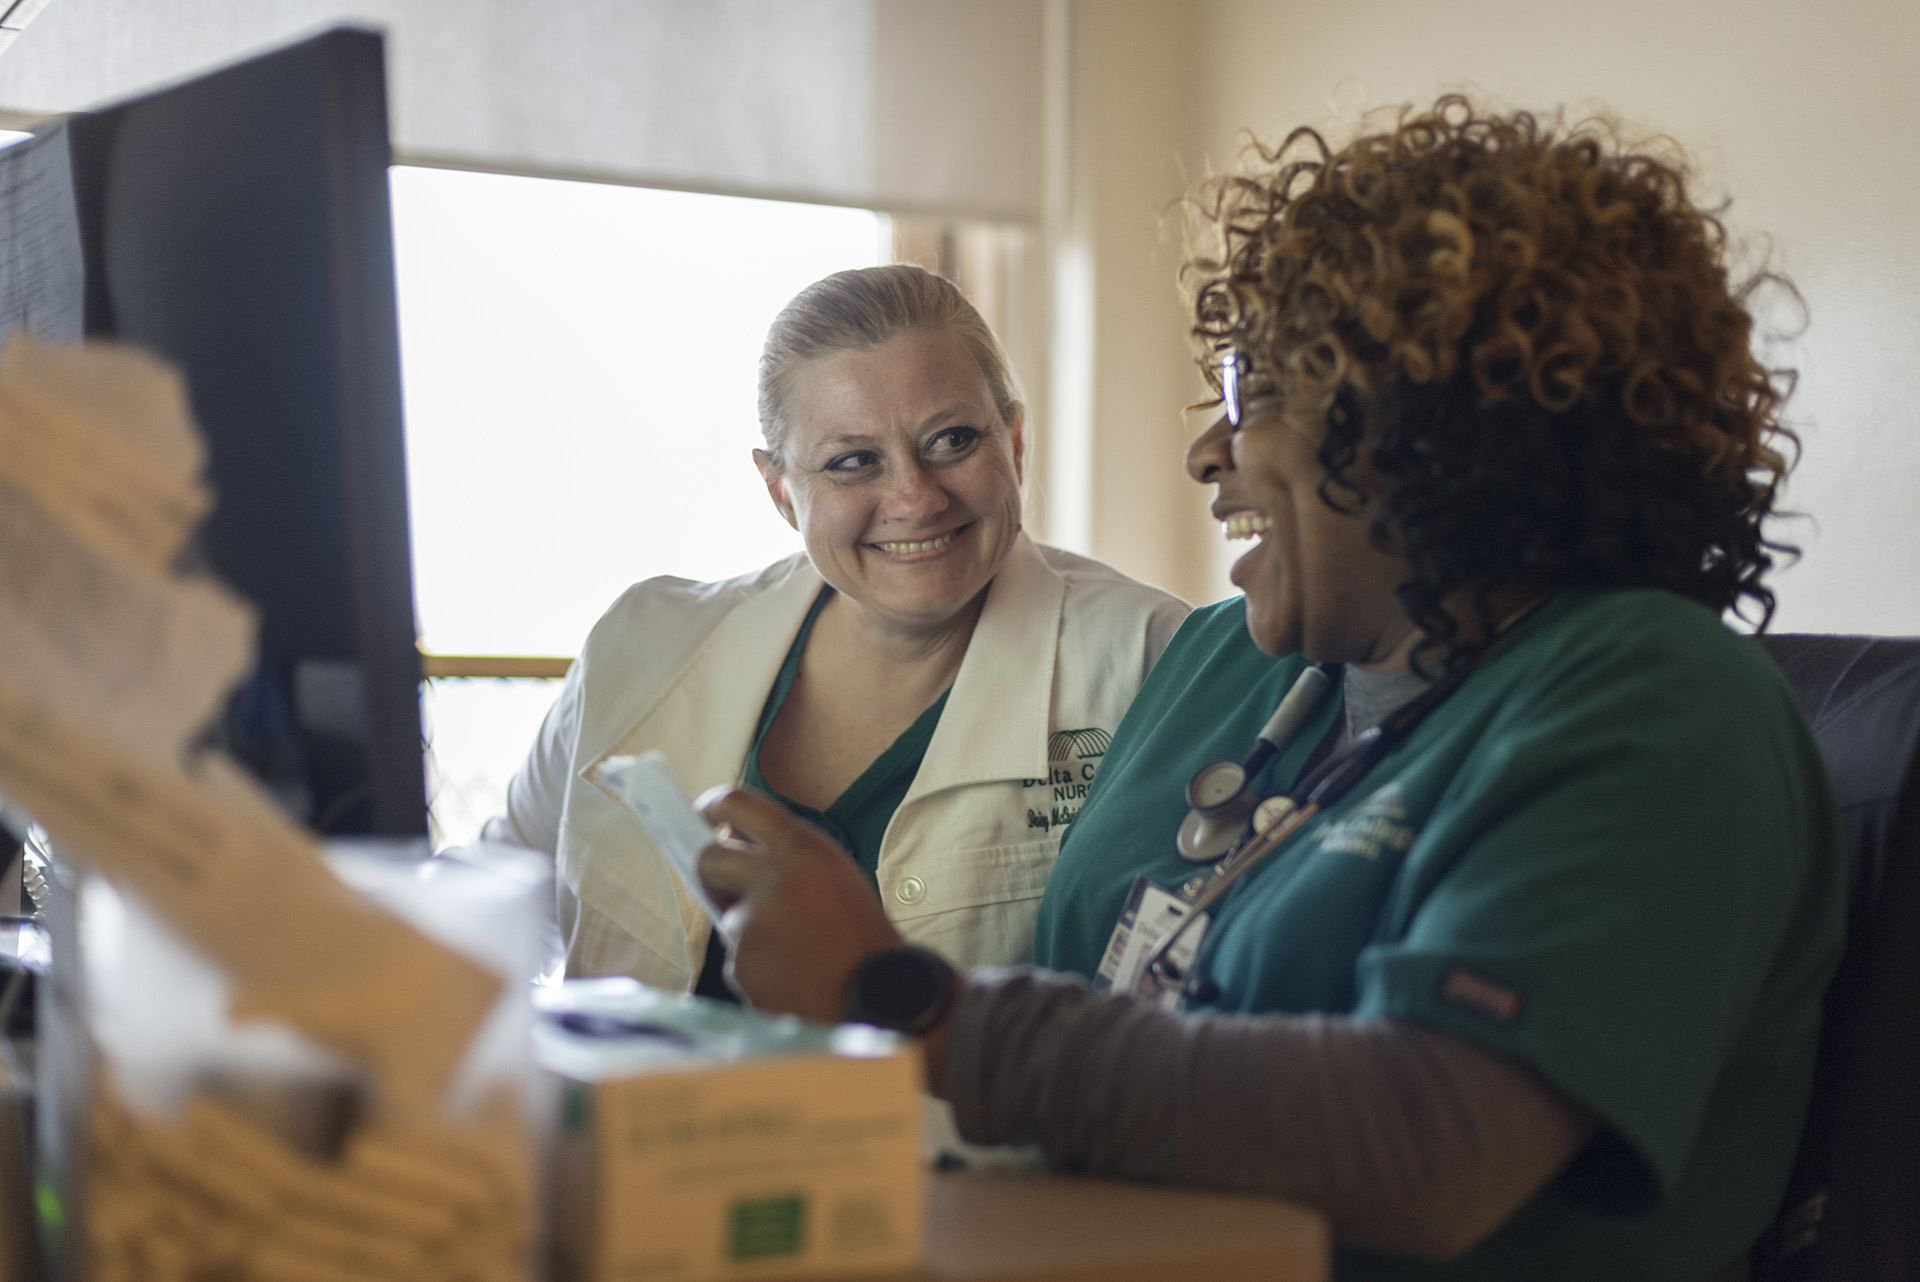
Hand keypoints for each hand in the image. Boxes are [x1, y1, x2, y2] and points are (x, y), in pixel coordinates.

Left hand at [695, 785, 902, 1022]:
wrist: (881, 998)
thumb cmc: (861, 937)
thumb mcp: (833, 876)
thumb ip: (787, 858)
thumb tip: (731, 846)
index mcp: (804, 847)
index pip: (737, 803)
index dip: (712, 806)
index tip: (703, 814)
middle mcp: (774, 877)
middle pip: (709, 859)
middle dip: (712, 875)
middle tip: (726, 889)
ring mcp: (754, 922)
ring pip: (729, 919)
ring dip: (750, 935)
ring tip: (795, 953)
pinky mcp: (742, 963)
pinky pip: (737, 960)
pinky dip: (757, 970)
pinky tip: (792, 978)